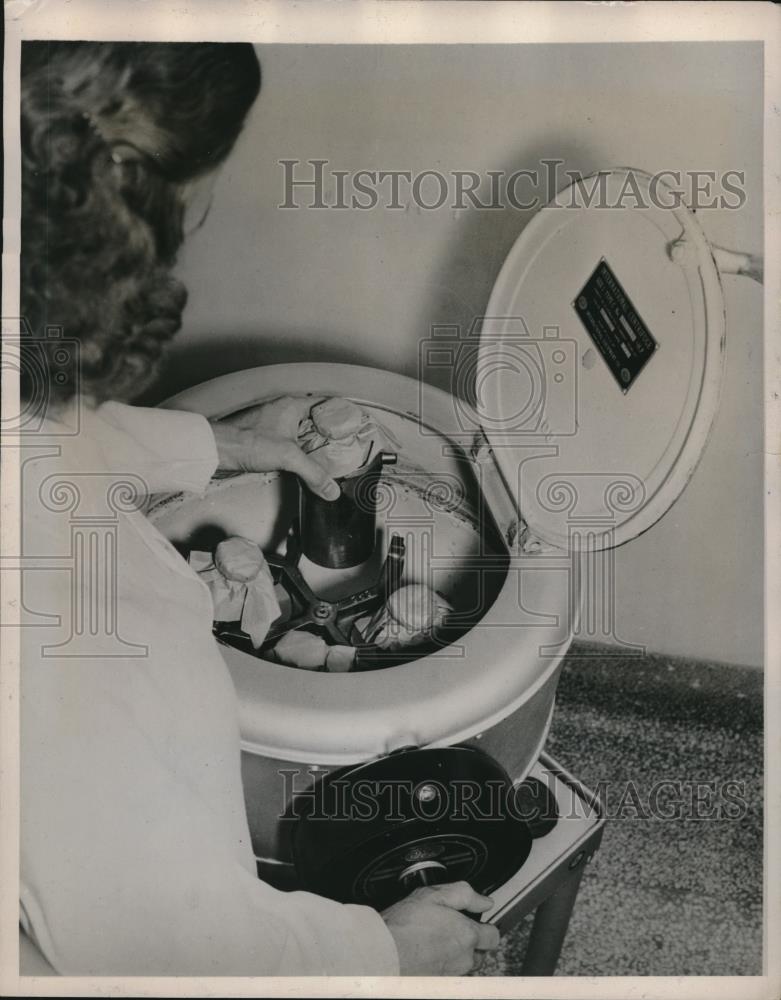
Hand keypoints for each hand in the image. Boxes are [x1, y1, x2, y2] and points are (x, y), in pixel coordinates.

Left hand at [210, 396, 339, 500]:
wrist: (217, 450)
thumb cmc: (247, 441)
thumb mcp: (288, 457)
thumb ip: (313, 473)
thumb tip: (331, 490)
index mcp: (291, 406)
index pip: (324, 404)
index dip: (340, 413)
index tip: (353, 425)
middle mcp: (283, 412)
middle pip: (314, 419)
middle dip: (329, 432)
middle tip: (344, 446)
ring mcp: (272, 425)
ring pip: (300, 432)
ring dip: (313, 443)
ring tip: (329, 457)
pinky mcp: (264, 439)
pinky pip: (288, 443)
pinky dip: (299, 451)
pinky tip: (304, 463)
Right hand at [381, 881, 498, 975]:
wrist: (384, 953)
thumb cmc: (404, 925)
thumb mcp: (434, 895)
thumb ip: (465, 894)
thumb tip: (484, 900)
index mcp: (467, 935)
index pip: (494, 936)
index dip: (485, 925)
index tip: (475, 920)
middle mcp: (464, 958)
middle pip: (480, 953)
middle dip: (471, 941)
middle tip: (451, 928)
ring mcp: (452, 974)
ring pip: (464, 964)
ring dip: (456, 953)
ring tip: (435, 940)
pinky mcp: (439, 984)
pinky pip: (449, 973)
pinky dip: (442, 964)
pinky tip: (427, 953)